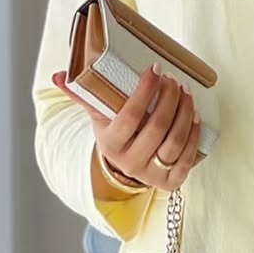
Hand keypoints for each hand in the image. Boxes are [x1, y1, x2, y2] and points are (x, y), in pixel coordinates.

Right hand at [51, 64, 202, 191]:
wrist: (125, 164)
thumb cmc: (115, 132)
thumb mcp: (98, 115)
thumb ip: (82, 95)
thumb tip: (58, 77)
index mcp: (110, 144)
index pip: (130, 116)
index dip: (145, 91)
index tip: (155, 70)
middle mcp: (130, 162)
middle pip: (157, 128)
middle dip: (169, 99)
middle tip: (174, 80)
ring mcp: (151, 174)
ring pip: (175, 142)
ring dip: (185, 114)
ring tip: (186, 93)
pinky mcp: (170, 182)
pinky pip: (187, 159)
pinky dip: (194, 135)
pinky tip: (196, 116)